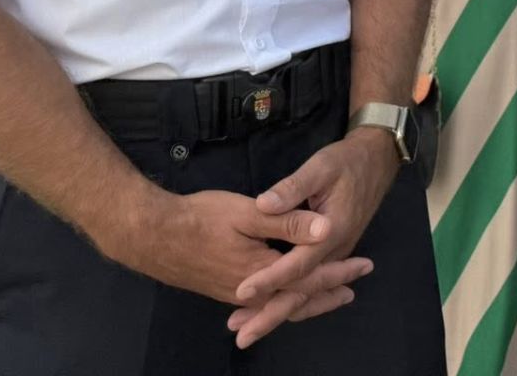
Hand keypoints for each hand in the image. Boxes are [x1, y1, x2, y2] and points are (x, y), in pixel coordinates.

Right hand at [108, 188, 362, 324]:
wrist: (152, 234)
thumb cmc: (200, 218)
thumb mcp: (248, 212)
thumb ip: (287, 220)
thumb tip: (326, 227)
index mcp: (263, 272)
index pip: (310, 277)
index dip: (338, 271)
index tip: (364, 266)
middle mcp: (251, 291)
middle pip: (298, 299)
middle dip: (327, 292)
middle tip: (353, 289)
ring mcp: (235, 294)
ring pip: (280, 304)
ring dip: (306, 300)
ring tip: (329, 296)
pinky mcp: (223, 289)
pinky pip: (263, 302)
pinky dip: (282, 302)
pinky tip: (284, 298)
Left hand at [228, 129, 402, 347]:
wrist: (377, 160)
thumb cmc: (347, 161)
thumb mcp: (320, 166)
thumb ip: (292, 188)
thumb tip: (263, 205)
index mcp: (332, 231)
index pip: (297, 264)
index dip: (269, 278)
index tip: (242, 290)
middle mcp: (336, 250)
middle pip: (303, 291)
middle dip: (271, 314)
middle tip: (241, 336)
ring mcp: (336, 254)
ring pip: (307, 292)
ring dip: (278, 312)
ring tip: (247, 328)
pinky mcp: (333, 253)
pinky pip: (311, 285)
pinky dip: (292, 300)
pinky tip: (271, 306)